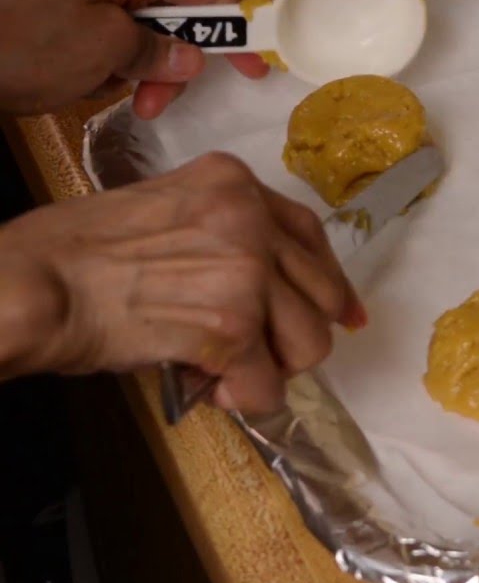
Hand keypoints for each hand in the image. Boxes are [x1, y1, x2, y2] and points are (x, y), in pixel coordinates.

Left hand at [0, 0, 268, 119]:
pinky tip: (110, 81)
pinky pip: (126, 25)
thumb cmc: (28, 50)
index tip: (254, 65)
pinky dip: (130, 58)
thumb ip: (160, 51)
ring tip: (137, 100)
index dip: (237, 25)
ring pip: (155, 20)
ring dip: (156, 65)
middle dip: (183, 54)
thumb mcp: (109, 52)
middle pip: (182, 3)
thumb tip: (191, 60)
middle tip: (169, 96)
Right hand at [0, 153, 363, 413]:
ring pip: (309, 342)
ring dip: (273, 368)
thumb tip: (265, 284)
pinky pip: (268, 384)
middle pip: (321, 292)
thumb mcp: (157, 210)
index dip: (330, 280)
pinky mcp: (233, 326)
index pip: (309, 233)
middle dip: (298, 333)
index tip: (343, 313)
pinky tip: (213, 390)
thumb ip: (216, 233)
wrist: (30, 283)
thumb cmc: (70, 253)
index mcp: (232, 183)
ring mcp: (247, 270)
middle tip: (265, 355)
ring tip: (230, 373)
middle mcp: (250, 218)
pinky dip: (246, 399)